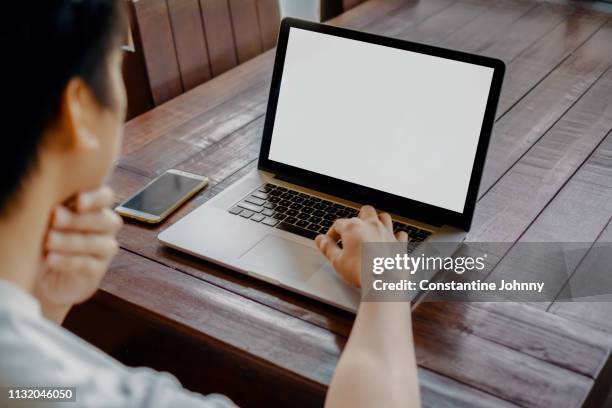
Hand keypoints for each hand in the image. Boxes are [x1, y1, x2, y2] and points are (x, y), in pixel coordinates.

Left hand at [35, 186, 121, 309]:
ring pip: (100, 244)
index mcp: (92, 207)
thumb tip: (56, 207)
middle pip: (105, 220)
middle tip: (54, 219)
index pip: (105, 197)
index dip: (95, 198)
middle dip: (78, 220)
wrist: (32, 274)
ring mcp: (103, 249)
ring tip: (48, 241)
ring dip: (72, 241)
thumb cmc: (36, 237)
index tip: (78, 201)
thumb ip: (54, 209)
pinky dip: (69, 261)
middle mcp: (103, 226)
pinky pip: (89, 265)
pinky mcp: (97, 271)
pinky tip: (51, 259)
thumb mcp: (41, 219)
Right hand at [314, 205, 406, 287]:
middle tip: (353, 231)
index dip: (332, 233)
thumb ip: (328, 248)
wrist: (383, 283)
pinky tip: (391, 241)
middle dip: (358, 218)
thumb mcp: (337, 261)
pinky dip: (395, 236)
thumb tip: (320, 240)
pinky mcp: (399, 244)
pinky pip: (400, 234)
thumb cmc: (360, 272)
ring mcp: (387, 233)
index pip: (338, 224)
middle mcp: (372, 226)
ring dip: (378, 221)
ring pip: (384, 217)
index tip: (332, 242)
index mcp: (353, 227)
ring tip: (372, 231)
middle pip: (365, 211)